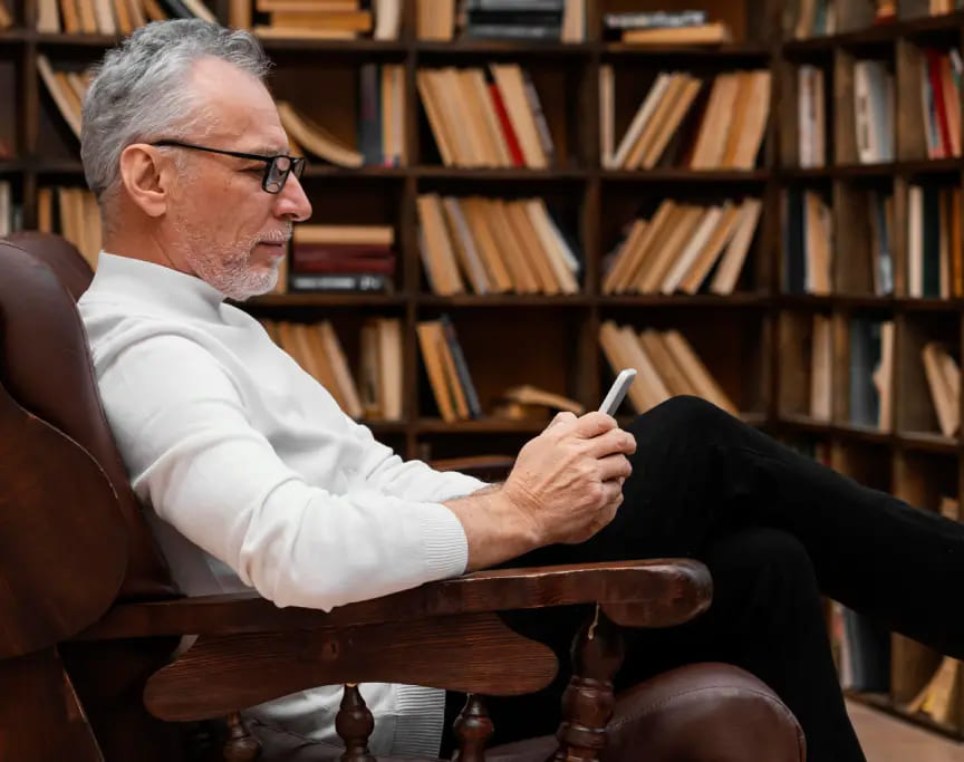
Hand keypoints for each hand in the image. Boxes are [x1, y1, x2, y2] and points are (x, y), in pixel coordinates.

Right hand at [502, 411, 635, 545]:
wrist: (522, 515)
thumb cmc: (526, 482)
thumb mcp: (536, 446)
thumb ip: (557, 429)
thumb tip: (572, 418)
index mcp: (565, 438)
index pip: (601, 420)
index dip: (611, 424)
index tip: (613, 430)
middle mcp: (580, 454)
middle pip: (620, 440)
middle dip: (628, 443)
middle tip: (628, 447)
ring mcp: (590, 477)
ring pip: (623, 466)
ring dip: (619, 470)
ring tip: (608, 476)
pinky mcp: (597, 498)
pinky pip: (617, 490)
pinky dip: (611, 492)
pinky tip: (597, 495)